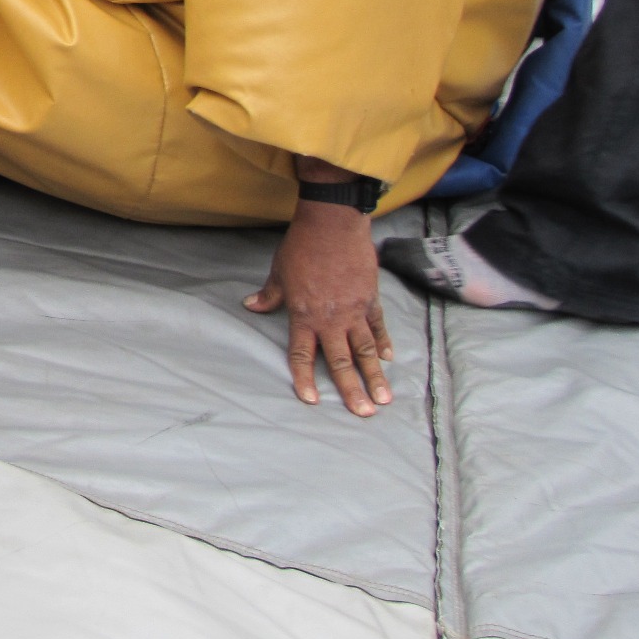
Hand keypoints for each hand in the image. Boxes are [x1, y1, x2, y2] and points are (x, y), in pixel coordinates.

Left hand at [245, 199, 393, 416]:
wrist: (332, 225)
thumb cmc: (301, 247)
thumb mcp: (279, 273)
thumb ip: (269, 295)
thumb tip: (251, 306)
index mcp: (304, 315)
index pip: (301, 354)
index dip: (305, 378)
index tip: (310, 400)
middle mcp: (330, 319)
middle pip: (340, 361)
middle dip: (351, 390)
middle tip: (363, 414)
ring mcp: (353, 311)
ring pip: (365, 350)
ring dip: (375, 376)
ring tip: (384, 399)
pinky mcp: (370, 299)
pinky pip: (378, 326)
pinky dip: (383, 342)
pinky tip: (388, 359)